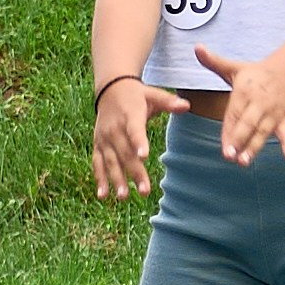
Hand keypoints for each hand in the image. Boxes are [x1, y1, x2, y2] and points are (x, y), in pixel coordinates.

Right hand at [93, 77, 188, 200]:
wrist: (110, 88)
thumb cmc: (137, 95)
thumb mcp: (153, 94)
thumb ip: (169, 102)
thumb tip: (186, 106)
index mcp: (130, 115)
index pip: (135, 130)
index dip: (139, 142)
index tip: (144, 156)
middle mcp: (114, 128)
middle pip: (125, 152)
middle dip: (134, 172)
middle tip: (145, 191)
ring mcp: (104, 138)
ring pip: (110, 161)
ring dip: (116, 179)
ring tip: (124, 197)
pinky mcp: (98, 145)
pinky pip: (97, 163)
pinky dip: (99, 179)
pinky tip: (103, 196)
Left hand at [193, 44, 284, 168]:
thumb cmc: (256, 72)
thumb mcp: (234, 67)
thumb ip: (214, 61)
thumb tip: (196, 47)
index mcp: (243, 92)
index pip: (233, 114)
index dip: (228, 131)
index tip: (223, 147)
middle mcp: (258, 103)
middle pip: (247, 124)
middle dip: (239, 140)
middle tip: (230, 157)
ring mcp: (272, 112)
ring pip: (263, 132)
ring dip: (255, 147)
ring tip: (246, 162)